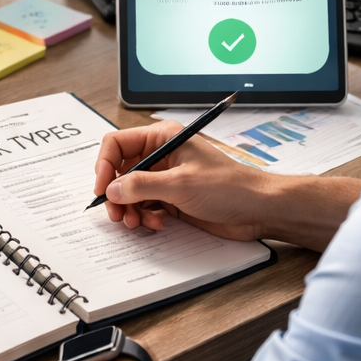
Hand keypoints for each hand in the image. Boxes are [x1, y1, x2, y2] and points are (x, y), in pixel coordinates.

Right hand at [93, 123, 360, 251]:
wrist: (259, 209)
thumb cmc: (228, 186)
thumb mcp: (180, 184)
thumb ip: (141, 186)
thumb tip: (111, 189)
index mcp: (163, 137)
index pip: (118, 143)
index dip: (104, 164)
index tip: (102, 188)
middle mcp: (162, 155)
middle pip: (120, 170)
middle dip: (115, 193)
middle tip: (117, 214)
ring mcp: (166, 178)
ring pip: (130, 191)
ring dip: (129, 208)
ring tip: (137, 223)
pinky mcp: (173, 199)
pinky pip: (145, 206)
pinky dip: (144, 216)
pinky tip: (157, 224)